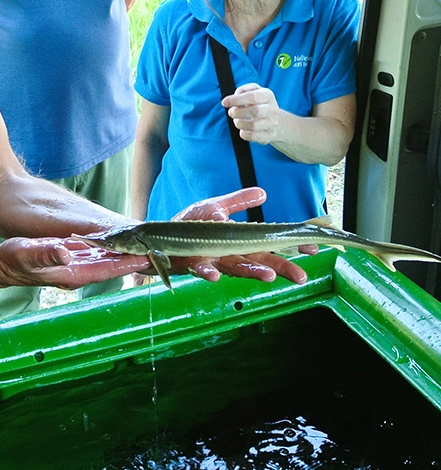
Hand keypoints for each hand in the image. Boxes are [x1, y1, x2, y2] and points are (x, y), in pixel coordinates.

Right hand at [0, 236, 151, 289]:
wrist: (0, 265)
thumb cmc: (11, 260)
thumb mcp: (26, 253)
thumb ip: (46, 253)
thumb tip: (66, 253)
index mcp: (73, 274)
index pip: (109, 268)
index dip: (130, 262)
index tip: (151, 255)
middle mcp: (79, 272)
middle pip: (115, 266)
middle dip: (137, 259)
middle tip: (162, 251)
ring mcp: (77, 266)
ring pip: (110, 259)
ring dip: (129, 253)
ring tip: (151, 244)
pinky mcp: (74, 258)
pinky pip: (100, 253)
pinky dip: (114, 248)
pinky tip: (125, 241)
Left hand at [169, 187, 307, 284]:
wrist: (156, 235)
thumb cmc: (187, 225)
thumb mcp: (215, 207)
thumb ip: (237, 202)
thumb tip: (263, 193)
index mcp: (237, 241)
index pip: (269, 244)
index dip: (290, 246)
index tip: (312, 248)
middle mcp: (228, 254)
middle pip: (259, 262)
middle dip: (280, 268)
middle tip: (301, 275)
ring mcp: (211, 260)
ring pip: (235, 268)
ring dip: (252, 273)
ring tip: (269, 276)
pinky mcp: (191, 263)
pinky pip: (201, 269)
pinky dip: (208, 272)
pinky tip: (215, 275)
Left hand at [221, 82, 281, 144]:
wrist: (281, 123)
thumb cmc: (262, 105)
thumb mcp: (257, 92)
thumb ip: (244, 90)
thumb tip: (233, 98)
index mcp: (268, 96)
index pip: (253, 96)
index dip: (236, 99)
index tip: (225, 102)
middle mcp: (272, 110)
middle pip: (255, 111)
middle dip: (238, 112)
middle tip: (231, 113)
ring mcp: (272, 124)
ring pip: (254, 126)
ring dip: (239, 123)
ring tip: (237, 121)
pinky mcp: (269, 136)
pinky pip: (253, 137)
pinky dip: (243, 134)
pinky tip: (243, 130)